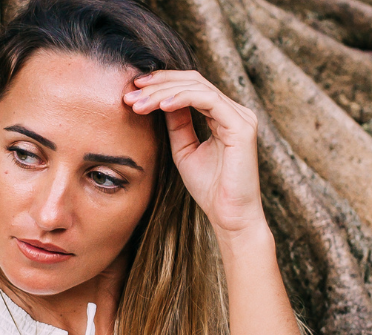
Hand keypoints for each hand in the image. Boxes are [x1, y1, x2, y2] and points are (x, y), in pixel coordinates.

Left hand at [124, 70, 265, 236]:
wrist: (229, 217)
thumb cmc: (210, 190)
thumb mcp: (184, 151)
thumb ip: (177, 125)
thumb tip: (160, 100)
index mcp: (223, 116)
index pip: (191, 87)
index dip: (162, 84)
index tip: (134, 91)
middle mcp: (234, 111)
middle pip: (193, 81)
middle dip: (159, 85)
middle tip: (130, 94)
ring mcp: (240, 116)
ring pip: (198, 87)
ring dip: (164, 92)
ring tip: (139, 103)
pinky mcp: (241, 125)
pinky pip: (208, 100)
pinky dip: (183, 99)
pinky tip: (162, 105)